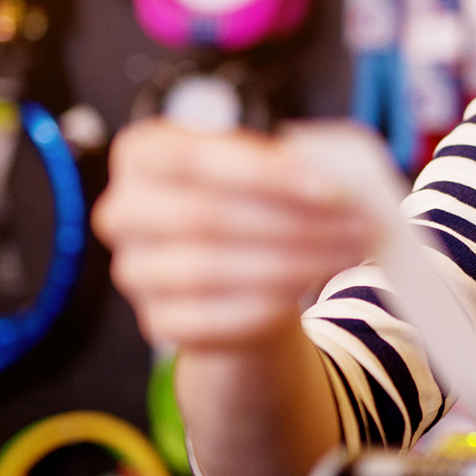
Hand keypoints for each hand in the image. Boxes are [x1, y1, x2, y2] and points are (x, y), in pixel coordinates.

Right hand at [92, 120, 371, 350]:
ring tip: (346, 252)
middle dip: (287, 222)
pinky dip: (267, 302)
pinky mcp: (158, 321)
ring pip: (209, 269)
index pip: (193, 159)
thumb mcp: (265, 166)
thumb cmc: (252, 199)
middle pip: (202, 216)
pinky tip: (310, 286)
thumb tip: (341, 180)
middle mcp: (123, 211)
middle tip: (352, 224)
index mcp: (142, 154)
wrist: (238, 268)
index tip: (327, 189)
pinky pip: (211, 318)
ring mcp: (134, 270)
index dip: (263, 174)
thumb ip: (291, 163)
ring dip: (290, 262)